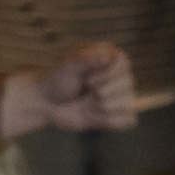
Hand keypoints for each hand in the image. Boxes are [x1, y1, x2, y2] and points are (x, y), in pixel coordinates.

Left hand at [0, 44, 138, 142]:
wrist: (45, 103)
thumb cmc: (56, 80)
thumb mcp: (68, 65)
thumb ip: (88, 58)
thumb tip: (108, 54)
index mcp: (108, 59)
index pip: (124, 64)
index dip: (108, 74)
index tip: (87, 80)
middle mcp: (116, 76)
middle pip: (128, 84)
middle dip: (105, 92)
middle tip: (86, 92)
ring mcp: (116, 96)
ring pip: (128, 103)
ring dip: (106, 106)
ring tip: (88, 104)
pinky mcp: (114, 115)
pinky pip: (128, 119)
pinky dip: (115, 120)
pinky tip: (97, 116)